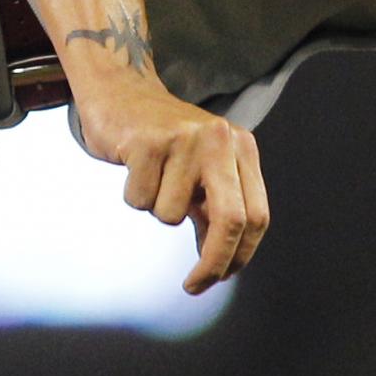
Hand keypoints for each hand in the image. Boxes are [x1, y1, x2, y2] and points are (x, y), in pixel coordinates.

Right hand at [73, 79, 269, 294]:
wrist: (119, 90)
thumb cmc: (163, 141)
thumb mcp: (201, 171)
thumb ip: (215, 210)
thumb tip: (221, 264)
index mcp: (241, 148)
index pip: (256, 216)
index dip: (240, 256)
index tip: (218, 279)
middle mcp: (220, 140)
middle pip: (230, 219)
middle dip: (213, 263)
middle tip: (195, 286)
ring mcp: (184, 138)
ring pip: (171, 215)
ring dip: (156, 208)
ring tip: (152, 177)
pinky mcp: (147, 141)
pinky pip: (140, 199)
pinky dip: (133, 193)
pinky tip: (133, 166)